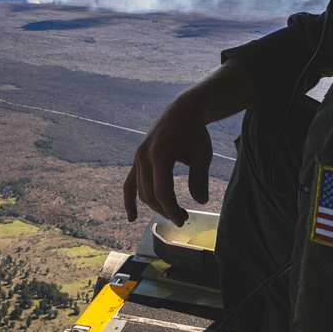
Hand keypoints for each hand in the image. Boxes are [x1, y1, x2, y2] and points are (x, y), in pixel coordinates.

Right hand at [123, 92, 212, 227]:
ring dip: (157, 206)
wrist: (182, 111)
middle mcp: (144, 155)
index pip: (162, 191)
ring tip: (177, 212)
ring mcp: (138, 157)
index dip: (172, 209)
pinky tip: (132, 218)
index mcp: (160, 153)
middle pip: (150, 194)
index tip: (184, 221)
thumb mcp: (203, 152)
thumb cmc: (195, 131)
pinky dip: (129, 200)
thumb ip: (200, 177)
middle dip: (166, 210)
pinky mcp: (137, 159)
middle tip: (185, 218)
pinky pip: (129, 183)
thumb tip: (201, 202)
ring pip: (142, 191)